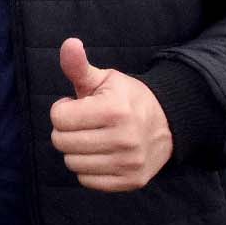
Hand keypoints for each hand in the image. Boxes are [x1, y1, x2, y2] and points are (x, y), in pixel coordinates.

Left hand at [49, 38, 173, 191]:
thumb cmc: (125, 98)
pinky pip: (87, 181)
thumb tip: (69, 43)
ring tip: (93, 137)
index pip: (58, 118)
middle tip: (84, 123)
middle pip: (62, 142)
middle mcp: (124, 139)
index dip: (62, 109)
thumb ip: (79, 66)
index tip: (77, 106)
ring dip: (76, 151)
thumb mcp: (103, 78)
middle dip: (66, 130)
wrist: (167, 122)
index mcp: (114, 110)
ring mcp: (130, 163)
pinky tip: (101, 154)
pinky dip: (88, 169)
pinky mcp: (131, 181)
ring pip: (72, 164)